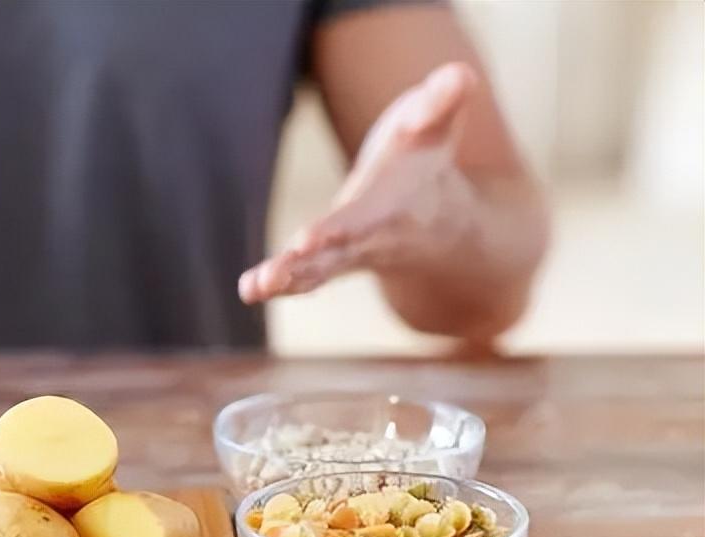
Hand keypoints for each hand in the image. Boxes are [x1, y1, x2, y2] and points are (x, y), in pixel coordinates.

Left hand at [239, 63, 479, 303]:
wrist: (437, 216)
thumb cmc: (425, 160)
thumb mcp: (435, 124)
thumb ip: (442, 101)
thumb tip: (461, 74)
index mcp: (394, 207)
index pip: (364, 220)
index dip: (339, 229)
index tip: (307, 240)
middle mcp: (371, 238)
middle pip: (336, 255)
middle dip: (306, 265)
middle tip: (274, 275)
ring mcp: (348, 254)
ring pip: (316, 273)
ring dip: (286, 281)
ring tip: (255, 286)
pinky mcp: (330, 260)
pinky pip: (304, 278)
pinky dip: (277, 285)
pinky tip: (248, 289)